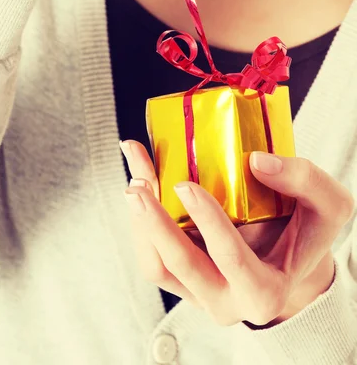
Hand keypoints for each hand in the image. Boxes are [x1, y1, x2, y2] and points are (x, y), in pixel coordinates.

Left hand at [120, 141, 354, 326]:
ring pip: (157, 266)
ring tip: (135, 180)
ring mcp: (199, 294)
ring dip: (139, 223)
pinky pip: (153, 260)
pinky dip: (140, 224)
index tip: (186, 185)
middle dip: (153, 224)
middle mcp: (227, 301)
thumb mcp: (327, 204)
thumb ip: (304, 180)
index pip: (231, 259)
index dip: (207, 223)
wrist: (291, 261)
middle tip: (138, 184)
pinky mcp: (182, 281)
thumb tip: (256, 162)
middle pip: (179, 267)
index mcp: (264, 290)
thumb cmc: (308, 232)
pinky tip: (141, 185)